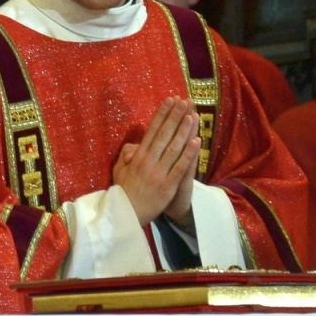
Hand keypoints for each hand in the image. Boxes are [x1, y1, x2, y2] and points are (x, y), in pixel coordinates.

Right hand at [112, 98, 200, 225]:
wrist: (126, 214)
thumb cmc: (123, 191)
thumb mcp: (119, 169)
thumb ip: (126, 155)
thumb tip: (135, 144)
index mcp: (138, 156)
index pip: (152, 130)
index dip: (162, 114)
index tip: (170, 100)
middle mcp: (149, 161)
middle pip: (164, 134)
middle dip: (175, 116)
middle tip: (184, 101)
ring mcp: (159, 172)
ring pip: (174, 147)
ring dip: (183, 130)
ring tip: (192, 115)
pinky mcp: (168, 185)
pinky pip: (180, 167)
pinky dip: (188, 154)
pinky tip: (196, 142)